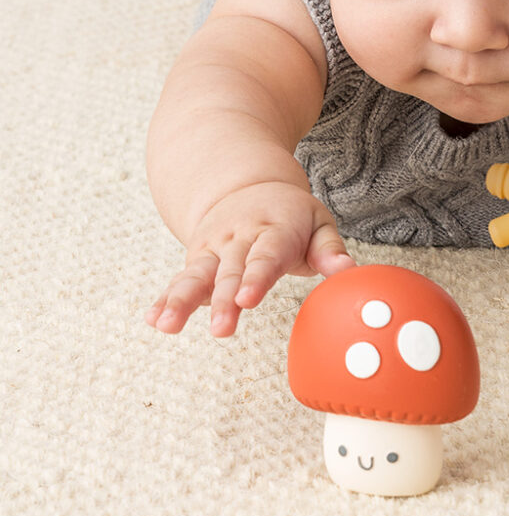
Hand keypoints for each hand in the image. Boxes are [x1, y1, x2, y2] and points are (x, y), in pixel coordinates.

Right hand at [146, 182, 354, 335]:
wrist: (247, 185)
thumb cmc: (290, 214)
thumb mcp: (318, 221)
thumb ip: (330, 250)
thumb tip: (348, 271)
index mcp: (274, 229)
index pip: (266, 256)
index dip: (256, 278)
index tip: (248, 299)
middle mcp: (240, 238)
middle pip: (230, 272)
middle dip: (224, 301)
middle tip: (221, 330)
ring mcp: (215, 248)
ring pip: (197, 275)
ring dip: (182, 300)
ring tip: (167, 325)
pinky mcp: (197, 259)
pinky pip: (180, 279)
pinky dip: (166, 298)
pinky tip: (153, 319)